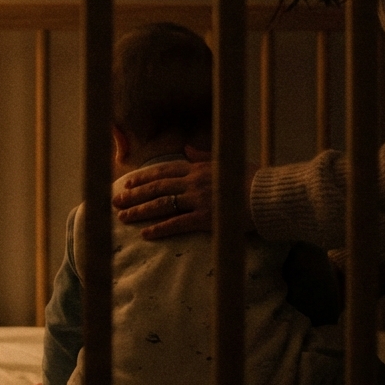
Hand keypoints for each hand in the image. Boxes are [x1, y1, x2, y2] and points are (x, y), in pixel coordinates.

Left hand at [111, 146, 257, 240]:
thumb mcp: (227, 162)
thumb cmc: (253, 179)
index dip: (143, 176)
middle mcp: (194, 182)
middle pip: (156, 187)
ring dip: (140, 211)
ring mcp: (198, 200)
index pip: (164, 171)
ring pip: (161, 205)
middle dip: (133, 194)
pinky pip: (177, 224)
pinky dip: (159, 229)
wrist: (269, 195)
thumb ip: (204, 157)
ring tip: (123, 217)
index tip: (127, 181)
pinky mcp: (205, 218)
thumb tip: (187, 149)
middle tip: (116, 200)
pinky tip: (145, 234)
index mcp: (199, 168)